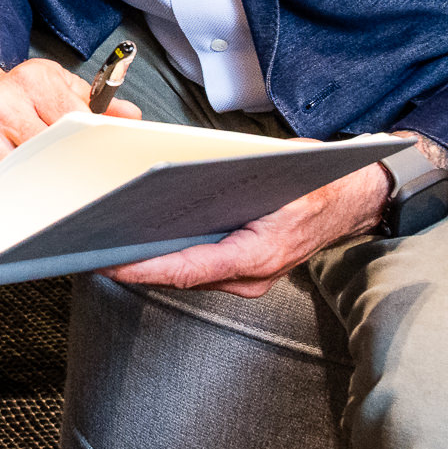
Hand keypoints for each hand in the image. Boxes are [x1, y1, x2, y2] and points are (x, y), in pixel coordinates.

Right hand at [0, 52, 141, 201]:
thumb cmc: (9, 96)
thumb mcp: (52, 85)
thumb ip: (93, 100)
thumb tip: (128, 116)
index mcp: (30, 82)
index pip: (74, 121)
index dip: (89, 144)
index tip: (96, 158)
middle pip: (50, 152)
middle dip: (65, 167)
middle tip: (74, 176)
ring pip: (24, 177)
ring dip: (36, 184)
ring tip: (40, 178)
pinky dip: (8, 198)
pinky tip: (12, 185)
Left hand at [106, 163, 385, 296]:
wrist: (355, 197)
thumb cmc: (317, 182)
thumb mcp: (272, 171)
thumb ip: (226, 178)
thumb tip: (172, 174)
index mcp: (257, 254)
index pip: (184, 268)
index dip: (140, 268)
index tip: (105, 262)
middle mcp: (251, 274)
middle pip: (179, 273)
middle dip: (135, 261)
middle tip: (91, 246)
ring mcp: (249, 277)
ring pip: (186, 272)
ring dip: (150, 259)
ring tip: (107, 240)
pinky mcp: (244, 270)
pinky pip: (199, 266)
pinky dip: (172, 253)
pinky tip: (146, 235)